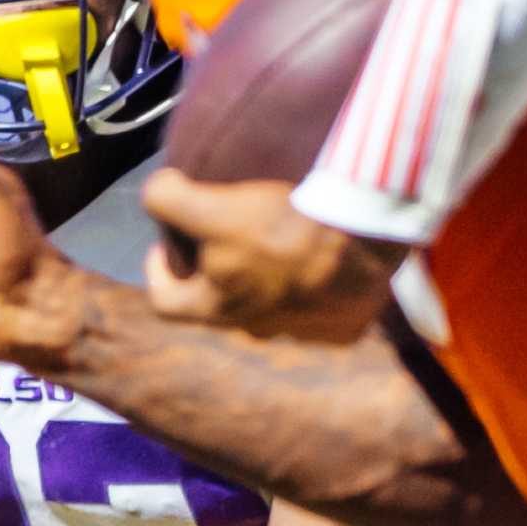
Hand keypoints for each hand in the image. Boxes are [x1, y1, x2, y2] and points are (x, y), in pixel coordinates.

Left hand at [141, 171, 398, 340]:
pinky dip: (316, 285)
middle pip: (221, 302)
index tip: (165, 246)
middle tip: (227, 232)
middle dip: (218, 270)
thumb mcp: (211, 208)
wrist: (368, 236)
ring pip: (272, 306)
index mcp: (219, 307)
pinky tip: (324, 254)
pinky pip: (321, 308)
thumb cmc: (286, 224)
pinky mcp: (346, 325)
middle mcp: (256, 328)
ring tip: (281, 237)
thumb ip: (166, 200)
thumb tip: (161, 192)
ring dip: (269, 278)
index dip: (158, 273)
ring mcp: (304, 332)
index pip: (165, 303)